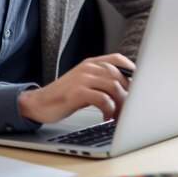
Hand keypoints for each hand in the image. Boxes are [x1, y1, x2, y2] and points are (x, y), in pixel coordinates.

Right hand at [18, 53, 134, 123]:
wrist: (38, 103)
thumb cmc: (64, 95)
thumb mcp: (84, 82)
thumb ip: (101, 80)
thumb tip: (126, 88)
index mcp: (91, 63)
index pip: (117, 59)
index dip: (131, 69)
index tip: (139, 82)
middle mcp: (88, 68)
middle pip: (118, 75)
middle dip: (128, 92)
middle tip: (131, 106)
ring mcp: (82, 79)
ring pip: (113, 86)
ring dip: (121, 102)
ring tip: (121, 114)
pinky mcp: (76, 93)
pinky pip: (102, 99)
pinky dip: (109, 109)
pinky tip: (107, 117)